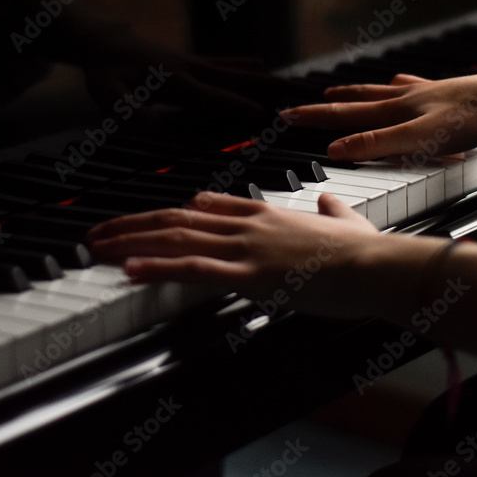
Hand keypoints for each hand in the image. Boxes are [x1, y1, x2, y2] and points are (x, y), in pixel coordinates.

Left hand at [88, 192, 384, 317]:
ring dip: (132, 242)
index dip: (174, 212)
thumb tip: (328, 201)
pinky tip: (131, 269)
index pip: (211, 206)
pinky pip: (194, 268)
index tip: (150, 216)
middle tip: (100, 233)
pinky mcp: (251, 275)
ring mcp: (248, 247)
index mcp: (269, 213)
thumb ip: (332, 211)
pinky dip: (158, 267)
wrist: (377, 267)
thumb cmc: (365, 251)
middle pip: (179, 219)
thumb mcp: (347, 222)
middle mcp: (250, 224)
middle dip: (134, 225)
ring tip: (99, 248)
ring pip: (178, 238)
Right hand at [280, 69, 476, 161]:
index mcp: (393, 111)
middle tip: (305, 104)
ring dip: (356, 93)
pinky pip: (410, 88)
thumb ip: (377, 145)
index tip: (286, 116)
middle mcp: (404, 98)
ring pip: (380, 92)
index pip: (343, 115)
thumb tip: (336, 149)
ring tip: (341, 90)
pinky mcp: (444, 93)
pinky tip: (400, 84)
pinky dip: (397, 87)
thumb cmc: (468, 119)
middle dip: (328, 104)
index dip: (313, 117)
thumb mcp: (418, 139)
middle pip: (357, 100)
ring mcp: (424, 93)